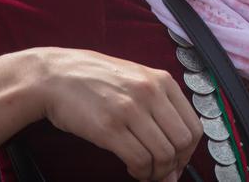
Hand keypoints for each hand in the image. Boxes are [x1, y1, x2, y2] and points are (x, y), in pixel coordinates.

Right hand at [34, 48, 202, 180]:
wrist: (55, 76)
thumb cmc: (94, 79)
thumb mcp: (136, 78)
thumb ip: (159, 106)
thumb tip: (177, 148)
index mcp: (162, 81)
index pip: (194, 125)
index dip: (189, 152)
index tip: (178, 161)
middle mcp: (150, 93)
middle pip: (182, 142)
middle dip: (175, 164)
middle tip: (163, 173)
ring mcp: (130, 109)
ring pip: (163, 154)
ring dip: (157, 172)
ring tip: (146, 172)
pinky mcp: (109, 127)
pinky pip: (139, 160)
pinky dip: (141, 172)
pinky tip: (133, 170)